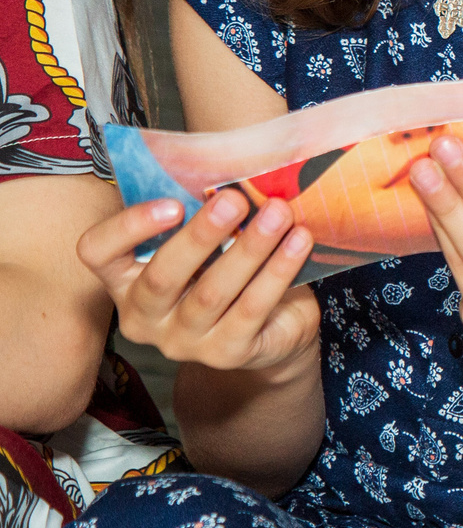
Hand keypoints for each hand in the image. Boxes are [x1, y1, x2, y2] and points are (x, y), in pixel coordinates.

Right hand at [77, 190, 319, 374]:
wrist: (272, 327)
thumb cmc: (228, 268)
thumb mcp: (207, 241)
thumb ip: (201, 213)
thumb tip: (230, 173)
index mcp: (124, 279)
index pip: (98, 252)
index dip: (128, 227)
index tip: (173, 203)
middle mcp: (143, 316)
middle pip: (161, 276)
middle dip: (201, 235)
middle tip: (235, 199)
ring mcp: (182, 341)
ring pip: (212, 293)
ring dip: (249, 248)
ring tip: (279, 214)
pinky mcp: (225, 354)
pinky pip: (251, 309)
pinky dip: (278, 272)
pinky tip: (299, 241)